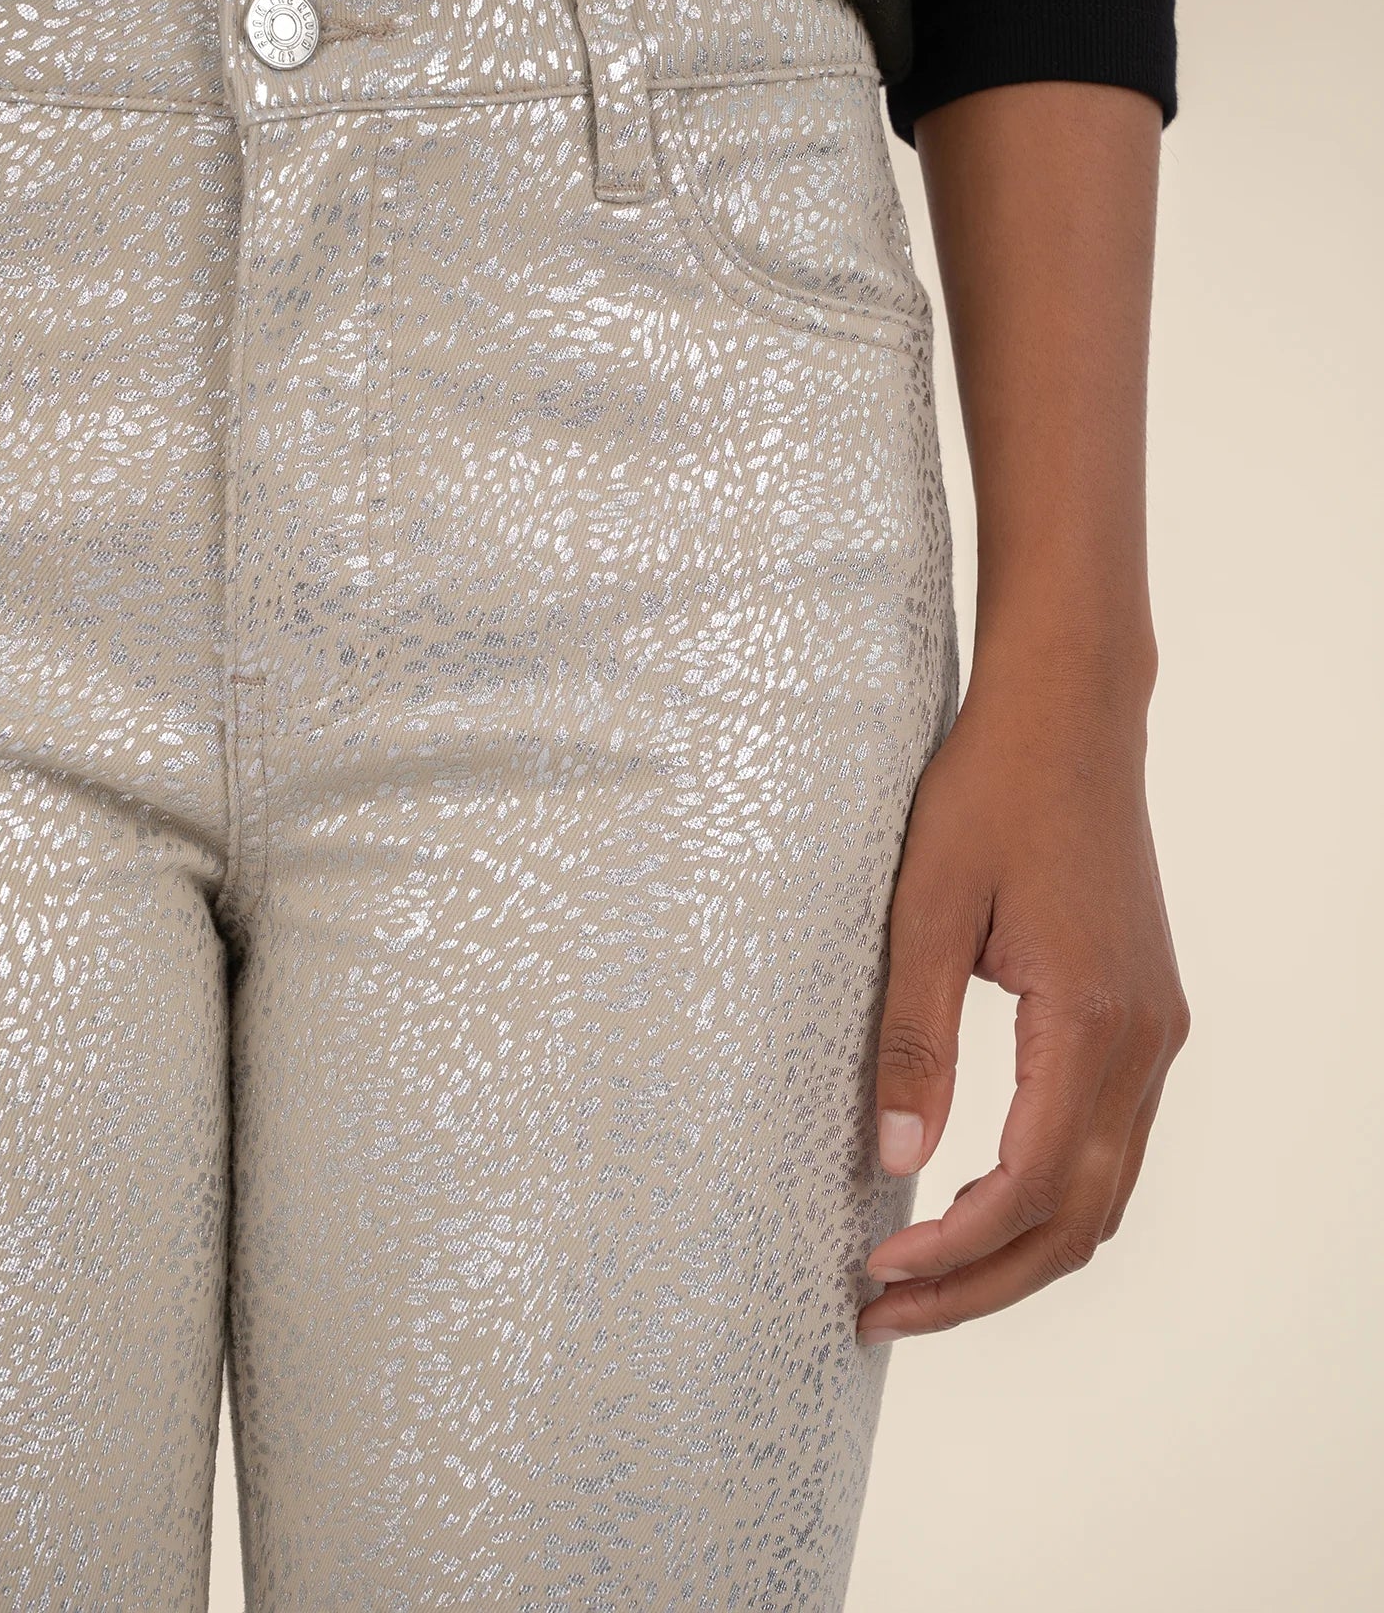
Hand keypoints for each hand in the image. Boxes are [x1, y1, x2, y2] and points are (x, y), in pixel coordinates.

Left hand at [856, 652, 1189, 1344]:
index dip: (954, 1249)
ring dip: (1017, 1251)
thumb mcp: (925, 909)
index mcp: (1092, 1020)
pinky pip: (1109, 1143)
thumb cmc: (989, 792)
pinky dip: (1050, 1198)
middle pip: (1077, 1218)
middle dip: (981, 1283)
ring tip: (922, 1280)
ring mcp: (1155, 1032)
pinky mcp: (1143, 1015)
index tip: (874, 1273)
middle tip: (884, 1313)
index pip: (1031, 1186)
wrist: (1068, 715)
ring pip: (1102, 1191)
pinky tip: (979, 1200)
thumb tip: (895, 1162)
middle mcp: (1144, 1042)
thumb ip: (912, 1038)